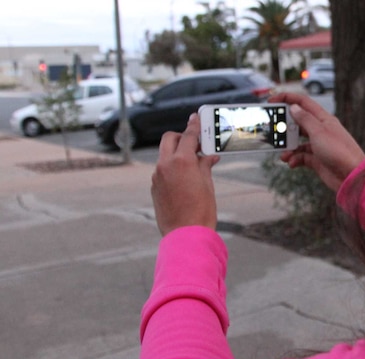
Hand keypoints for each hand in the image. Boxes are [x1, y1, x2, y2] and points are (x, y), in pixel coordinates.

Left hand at [151, 113, 220, 235]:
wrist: (186, 234)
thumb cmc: (201, 212)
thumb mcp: (208, 185)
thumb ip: (205, 166)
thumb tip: (208, 157)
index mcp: (182, 161)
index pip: (189, 136)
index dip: (194, 125)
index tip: (197, 117)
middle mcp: (166, 165)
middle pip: (170, 139)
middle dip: (182, 137)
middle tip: (195, 143)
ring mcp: (157, 176)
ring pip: (165, 154)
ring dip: (177, 153)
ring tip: (193, 164)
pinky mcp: (155, 187)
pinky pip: (162, 169)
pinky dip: (172, 167)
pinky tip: (185, 178)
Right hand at [269, 92, 364, 191]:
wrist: (352, 176)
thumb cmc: (339, 151)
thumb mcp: (318, 132)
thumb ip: (304, 119)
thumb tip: (294, 107)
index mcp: (323, 119)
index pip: (303, 103)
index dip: (287, 99)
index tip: (271, 102)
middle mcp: (321, 130)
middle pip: (298, 123)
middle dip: (285, 128)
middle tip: (273, 132)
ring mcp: (319, 145)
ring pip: (298, 142)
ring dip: (288, 148)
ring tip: (283, 155)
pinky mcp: (317, 160)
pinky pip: (301, 156)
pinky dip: (295, 159)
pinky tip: (292, 163)